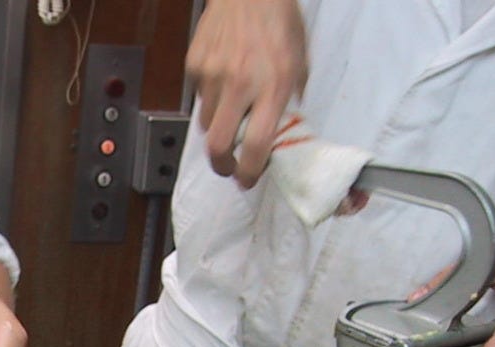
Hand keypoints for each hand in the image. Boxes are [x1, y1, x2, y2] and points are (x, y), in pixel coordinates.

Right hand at [186, 0, 307, 187]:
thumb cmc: (279, 21)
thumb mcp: (298, 60)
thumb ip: (288, 97)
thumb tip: (278, 127)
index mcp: (273, 85)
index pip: (256, 145)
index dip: (250, 171)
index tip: (248, 178)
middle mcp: (240, 83)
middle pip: (217, 146)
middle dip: (221, 165)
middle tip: (229, 166)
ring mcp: (213, 74)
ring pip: (206, 123)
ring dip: (217, 126)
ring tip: (231, 110)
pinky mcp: (195, 64)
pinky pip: (199, 95)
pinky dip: (210, 96)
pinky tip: (223, 77)